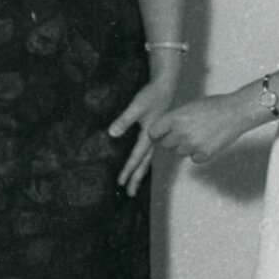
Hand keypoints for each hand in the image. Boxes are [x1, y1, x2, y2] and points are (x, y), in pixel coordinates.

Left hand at [108, 73, 179, 195]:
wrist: (166, 85)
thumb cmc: (152, 94)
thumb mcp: (136, 106)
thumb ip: (124, 120)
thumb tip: (112, 134)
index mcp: (149, 135)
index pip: (136, 157)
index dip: (128, 170)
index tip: (120, 183)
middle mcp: (154, 139)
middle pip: (145, 164)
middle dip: (136, 178)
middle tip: (130, 193)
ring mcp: (157, 136)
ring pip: (149, 159)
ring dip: (142, 172)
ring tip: (136, 183)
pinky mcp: (157, 132)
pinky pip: (151, 152)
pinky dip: (146, 161)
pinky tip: (144, 163)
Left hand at [148, 89, 255, 163]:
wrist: (236, 112)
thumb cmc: (214, 106)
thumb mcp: (189, 106)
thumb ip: (175, 119)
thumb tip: (163, 129)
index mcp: (175, 117)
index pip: (153, 132)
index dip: (157, 133)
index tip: (160, 134)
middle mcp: (181, 132)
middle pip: (165, 144)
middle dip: (172, 140)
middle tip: (185, 132)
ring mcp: (192, 144)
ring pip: (179, 152)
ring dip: (186, 146)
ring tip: (200, 134)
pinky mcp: (204, 154)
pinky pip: (193, 158)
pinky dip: (198, 153)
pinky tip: (207, 142)